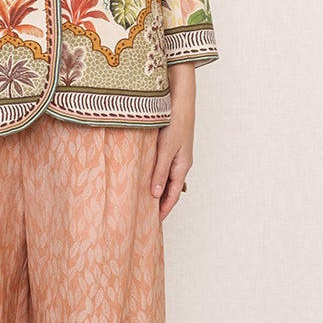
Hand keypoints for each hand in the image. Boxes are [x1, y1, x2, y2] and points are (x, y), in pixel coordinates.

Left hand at [152, 63, 194, 220]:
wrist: (181, 99)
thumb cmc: (176, 123)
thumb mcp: (166, 149)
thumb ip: (160, 171)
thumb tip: (155, 195)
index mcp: (181, 166)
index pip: (172, 195)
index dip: (164, 210)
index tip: (153, 222)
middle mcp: (179, 162)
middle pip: (168, 188)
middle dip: (158, 202)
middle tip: (145, 214)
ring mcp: (174, 154)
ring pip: (164, 177)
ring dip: (154, 188)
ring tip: (140, 199)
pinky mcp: (168, 145)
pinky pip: (160, 165)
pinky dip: (153, 174)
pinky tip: (141, 175)